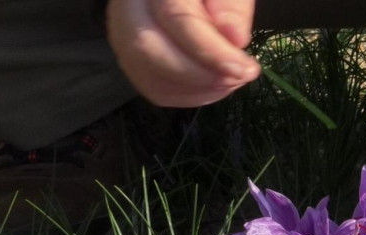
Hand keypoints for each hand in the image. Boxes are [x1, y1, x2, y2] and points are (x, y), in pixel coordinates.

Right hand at [106, 0, 260, 106]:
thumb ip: (231, 6)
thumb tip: (236, 38)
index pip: (175, 19)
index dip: (211, 51)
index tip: (244, 69)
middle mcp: (128, 8)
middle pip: (147, 50)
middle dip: (200, 75)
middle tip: (239, 76)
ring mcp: (121, 34)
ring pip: (146, 75)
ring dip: (197, 89)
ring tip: (232, 79)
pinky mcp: (130, 58)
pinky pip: (152, 88)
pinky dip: (188, 95)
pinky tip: (214, 86)